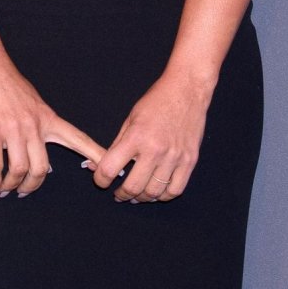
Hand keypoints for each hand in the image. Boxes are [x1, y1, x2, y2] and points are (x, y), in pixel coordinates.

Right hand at [0, 43, 105, 199]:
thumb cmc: (7, 80)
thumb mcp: (33, 100)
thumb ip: (40, 122)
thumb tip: (40, 144)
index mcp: (48, 117)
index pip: (77, 139)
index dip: (94, 155)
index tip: (107, 169)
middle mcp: (34, 125)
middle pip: (42, 168)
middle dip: (32, 185)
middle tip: (23, 190)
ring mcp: (12, 128)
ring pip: (19, 170)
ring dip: (12, 185)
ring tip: (6, 189)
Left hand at [84, 71, 213, 201]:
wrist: (187, 90)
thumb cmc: (156, 102)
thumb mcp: (130, 119)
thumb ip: (116, 146)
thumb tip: (97, 166)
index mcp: (136, 137)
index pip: (110, 168)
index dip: (100, 179)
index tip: (101, 181)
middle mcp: (155, 150)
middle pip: (133, 187)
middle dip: (121, 194)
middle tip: (119, 194)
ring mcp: (174, 157)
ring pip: (154, 193)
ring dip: (142, 198)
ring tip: (137, 194)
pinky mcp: (190, 161)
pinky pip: (175, 189)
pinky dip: (163, 195)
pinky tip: (157, 191)